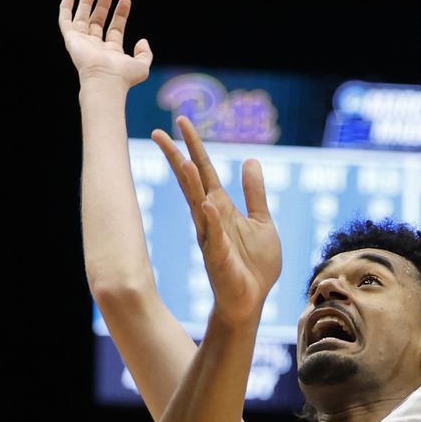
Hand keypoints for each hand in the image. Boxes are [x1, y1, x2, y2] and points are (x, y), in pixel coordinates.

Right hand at [58, 0, 152, 89]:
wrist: (105, 79)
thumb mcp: (142, 65)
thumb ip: (145, 53)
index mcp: (111, 52)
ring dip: (86, 2)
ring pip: (82, 18)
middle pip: (98, 21)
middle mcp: (96, 47)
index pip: (116, 28)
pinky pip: (65, 22)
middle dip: (103, 4)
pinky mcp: (71, 40)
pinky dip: (65, 8)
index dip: (121, 13)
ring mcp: (83, 43)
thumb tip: (142, 41)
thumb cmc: (123, 77)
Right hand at [152, 117, 281, 325]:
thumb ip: (255, 192)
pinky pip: (215, 236)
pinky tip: (208, 204)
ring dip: (190, 184)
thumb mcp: (261, 220)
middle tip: (158, 132)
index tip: (181, 122)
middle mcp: (211, 218)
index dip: (193, 146)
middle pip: (191, 182)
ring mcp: (212, 237)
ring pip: (198, 206)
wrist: (252, 299)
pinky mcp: (220, 258)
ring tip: (181, 161)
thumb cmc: (255, 264)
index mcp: (221, 207)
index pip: (204, 171)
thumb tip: (250, 160)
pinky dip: (212, 221)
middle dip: (177, 157)